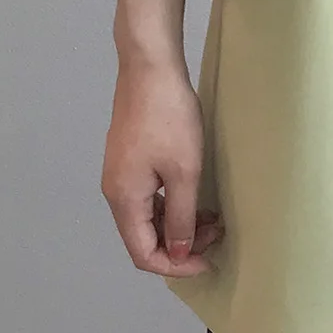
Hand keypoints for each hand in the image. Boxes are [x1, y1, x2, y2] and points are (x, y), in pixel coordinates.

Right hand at [102, 58, 224, 276]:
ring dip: (179, 223)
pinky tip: (196, 197)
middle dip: (181, 244)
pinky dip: (172, 204)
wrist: (150, 67)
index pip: (143, 253)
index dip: (175, 265)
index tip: (207, 261)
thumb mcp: (184, 171)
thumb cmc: (169, 117)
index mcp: (124, 199)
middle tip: (217, 235)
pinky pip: (149, 196)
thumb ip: (180, 216)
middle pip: (144, 237)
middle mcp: (115, 191)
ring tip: (213, 218)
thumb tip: (177, 252)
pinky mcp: (130, 157)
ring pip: (148, 216)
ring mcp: (121, 173)